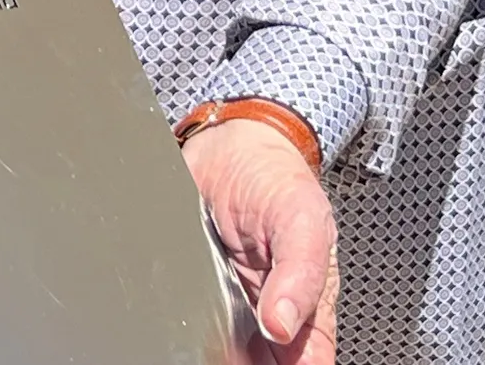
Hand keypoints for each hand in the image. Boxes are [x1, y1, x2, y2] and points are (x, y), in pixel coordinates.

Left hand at [185, 119, 337, 364]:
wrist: (227, 142)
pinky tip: (177, 331)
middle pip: (261, 360)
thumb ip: (301, 274)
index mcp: (306, 303)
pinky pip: (186, 312)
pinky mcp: (193, 281)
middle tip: (224, 357)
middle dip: (244, 362)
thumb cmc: (275, 177)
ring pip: (223, 345)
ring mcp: (228, 298)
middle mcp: (266, 307)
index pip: (307, 361)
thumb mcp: (302, 219)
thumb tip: (284, 327)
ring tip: (201, 350)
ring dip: (214, 350)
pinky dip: (183, 325)